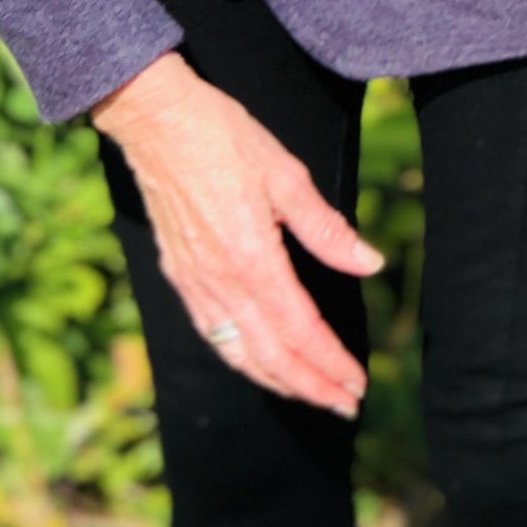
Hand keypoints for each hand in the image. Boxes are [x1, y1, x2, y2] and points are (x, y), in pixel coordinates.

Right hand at [92, 51, 382, 416]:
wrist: (155, 121)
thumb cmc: (223, 137)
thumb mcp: (286, 175)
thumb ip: (326, 229)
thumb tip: (370, 263)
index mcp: (253, 259)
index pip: (301, 330)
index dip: (332, 362)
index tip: (358, 383)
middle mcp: (221, 282)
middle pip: (271, 356)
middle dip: (312, 386)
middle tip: (346, 404)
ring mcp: (195, 283)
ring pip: (238, 353)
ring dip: (279, 381)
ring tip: (311, 394)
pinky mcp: (179, 276)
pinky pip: (212, 333)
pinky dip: (242, 360)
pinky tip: (260, 364)